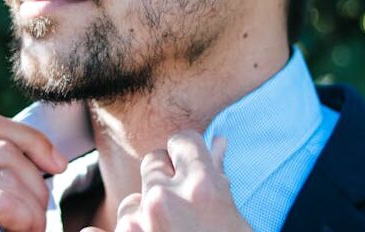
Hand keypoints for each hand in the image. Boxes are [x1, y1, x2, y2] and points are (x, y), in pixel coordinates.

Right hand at [0, 110, 66, 231]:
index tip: (58, 165)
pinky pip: (2, 202)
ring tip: (32, 230)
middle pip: (2, 151)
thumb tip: (50, 157)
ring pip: (7, 178)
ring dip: (34, 209)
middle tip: (39, 217)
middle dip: (36, 182)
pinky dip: (26, 219)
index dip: (31, 139)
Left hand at [82, 131, 250, 231]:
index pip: (183, 141)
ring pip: (130, 203)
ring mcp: (136, 228)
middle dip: (163, 184)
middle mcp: (164, 199)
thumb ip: (219, 182)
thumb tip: (220, 142)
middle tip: (179, 214)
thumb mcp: (234, 223)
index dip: (186, 157)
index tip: (189, 173)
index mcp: (202, 187)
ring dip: (142, 221)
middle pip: (153, 164)